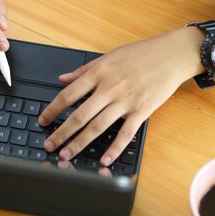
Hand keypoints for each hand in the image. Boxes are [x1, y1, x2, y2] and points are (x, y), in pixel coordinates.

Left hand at [38, 28, 205, 166]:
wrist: (171, 55)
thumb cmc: (141, 54)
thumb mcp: (109, 56)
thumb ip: (84, 70)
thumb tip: (62, 78)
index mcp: (99, 73)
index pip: (68, 95)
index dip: (52, 110)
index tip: (43, 121)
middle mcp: (109, 88)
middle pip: (79, 115)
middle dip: (61, 133)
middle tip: (49, 145)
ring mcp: (125, 101)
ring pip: (97, 126)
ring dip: (79, 143)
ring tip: (66, 155)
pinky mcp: (141, 111)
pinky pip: (125, 133)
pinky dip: (114, 149)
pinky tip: (104, 161)